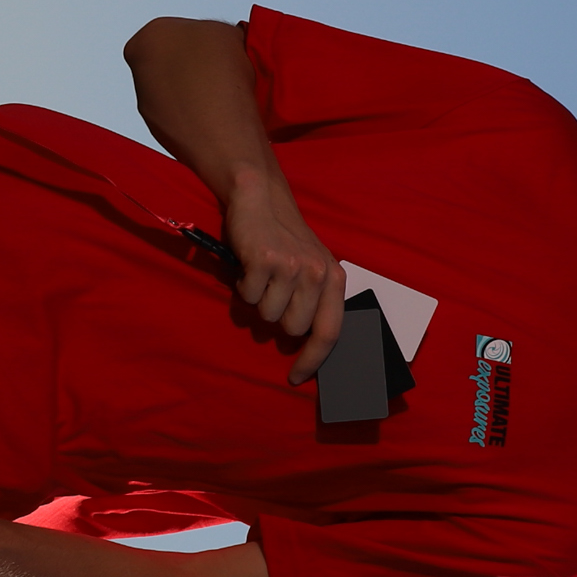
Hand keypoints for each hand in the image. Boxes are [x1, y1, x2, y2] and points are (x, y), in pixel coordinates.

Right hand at [222, 169, 345, 381]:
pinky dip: (243, 286)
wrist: (261, 198)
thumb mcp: (313, 267)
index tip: (295, 377)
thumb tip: (306, 347)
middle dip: (278, 319)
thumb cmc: (285, 240)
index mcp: (334, 279)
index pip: (330, 332)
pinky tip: (249, 267)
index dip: (313, 360)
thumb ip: (315, 302)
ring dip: (259, 300)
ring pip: (268, 315)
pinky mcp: (264, 259)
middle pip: (293, 329)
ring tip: (261, 277)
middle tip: (272, 295)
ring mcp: (291, 266)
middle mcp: (317, 273)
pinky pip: (248, 296)